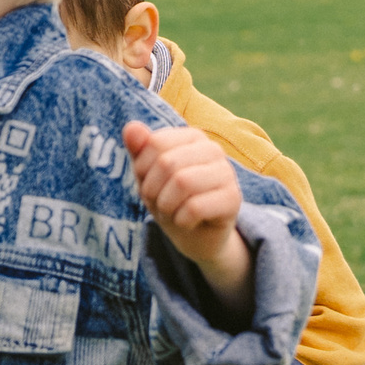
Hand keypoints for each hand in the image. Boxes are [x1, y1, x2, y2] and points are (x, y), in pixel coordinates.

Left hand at [125, 120, 250, 312]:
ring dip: (167, 206)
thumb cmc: (170, 199)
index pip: (156, 143)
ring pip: (182, 182)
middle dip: (153, 190)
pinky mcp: (233, 198)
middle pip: (167, 163)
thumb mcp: (147, 175)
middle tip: (160, 203)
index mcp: (192, 136)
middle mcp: (213, 149)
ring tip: (173, 212)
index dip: (142, 169)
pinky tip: (188, 222)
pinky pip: (195, 207)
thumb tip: (131, 127)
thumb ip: (139, 150)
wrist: (196, 237)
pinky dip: (181, 220)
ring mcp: (227, 172)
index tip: (149, 183)